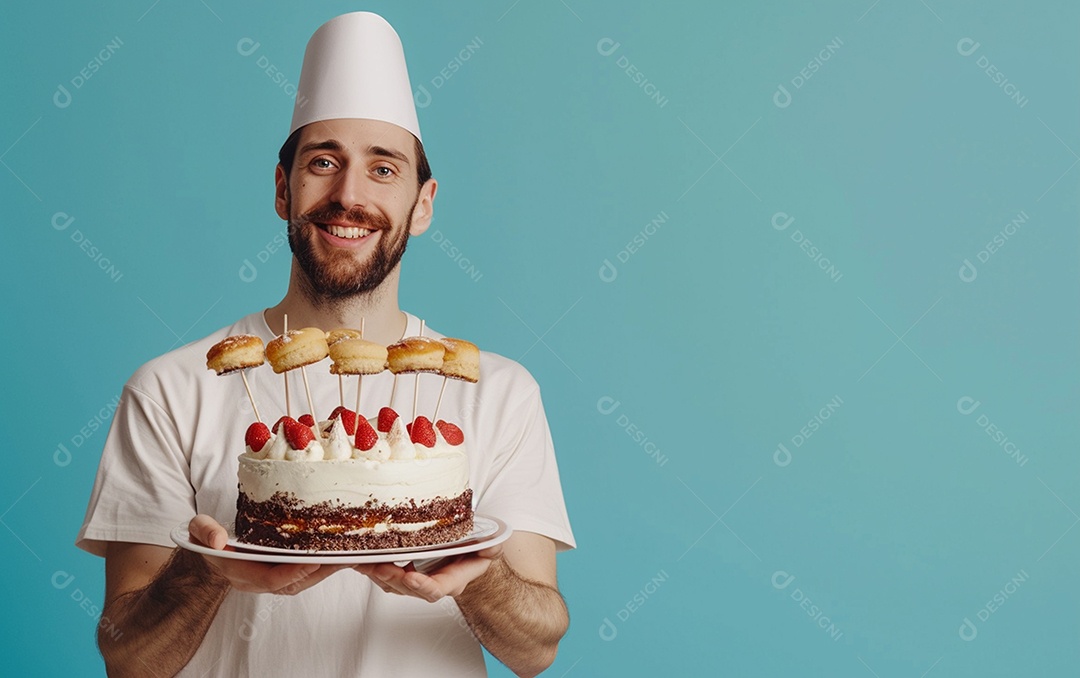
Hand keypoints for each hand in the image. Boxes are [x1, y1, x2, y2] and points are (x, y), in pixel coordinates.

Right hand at [187, 514, 348, 594]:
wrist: (210, 550)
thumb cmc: (206, 539)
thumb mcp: (197, 531)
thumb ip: (204, 532)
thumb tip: (218, 539)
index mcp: (241, 573)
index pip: (272, 580)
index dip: (293, 572)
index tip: (314, 560)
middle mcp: (259, 580)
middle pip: (296, 583)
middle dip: (320, 572)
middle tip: (343, 557)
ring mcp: (272, 577)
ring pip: (305, 580)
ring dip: (327, 570)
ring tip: (351, 555)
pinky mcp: (282, 571)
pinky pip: (306, 573)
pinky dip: (324, 565)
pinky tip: (341, 552)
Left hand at [354, 543, 503, 601]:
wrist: (467, 555)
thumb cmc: (475, 551)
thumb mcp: (489, 547)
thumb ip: (490, 548)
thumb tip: (491, 547)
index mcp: (452, 581)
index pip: (436, 590)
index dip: (423, 586)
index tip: (411, 576)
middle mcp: (432, 585)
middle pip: (408, 589)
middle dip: (392, 578)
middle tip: (379, 566)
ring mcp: (416, 582)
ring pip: (393, 585)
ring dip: (378, 575)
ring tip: (364, 562)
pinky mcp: (403, 574)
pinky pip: (386, 577)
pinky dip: (374, 569)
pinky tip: (362, 559)